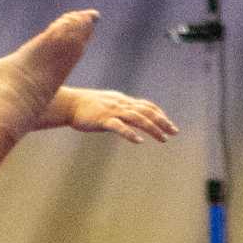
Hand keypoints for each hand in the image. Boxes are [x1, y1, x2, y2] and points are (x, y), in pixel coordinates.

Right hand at [46, 86, 177, 142]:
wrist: (68, 104)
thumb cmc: (85, 107)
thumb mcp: (106, 106)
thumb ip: (118, 111)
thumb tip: (127, 119)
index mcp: (122, 101)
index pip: (146, 106)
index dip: (159, 114)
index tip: (169, 124)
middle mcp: (121, 104)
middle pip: (146, 112)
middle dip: (162, 122)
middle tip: (174, 132)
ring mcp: (112, 111)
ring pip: (137, 118)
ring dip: (152, 128)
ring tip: (163, 139)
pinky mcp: (102, 119)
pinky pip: (119, 126)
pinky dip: (130, 133)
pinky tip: (139, 141)